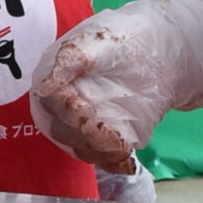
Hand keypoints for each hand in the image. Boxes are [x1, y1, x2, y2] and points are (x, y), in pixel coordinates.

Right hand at [30, 3, 180, 173]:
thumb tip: (44, 87)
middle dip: (87, 138)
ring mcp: (80, 124)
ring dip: (100, 153)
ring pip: (80, 148)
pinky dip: (113, 163)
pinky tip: (126, 161)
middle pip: (62, 131)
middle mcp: (60, 104)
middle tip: (114, 140)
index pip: (51, 102)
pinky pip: (101, 158)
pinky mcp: (101, 138)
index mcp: (53, 76)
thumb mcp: (101, 41)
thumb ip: (73, 59)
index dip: (69, 113)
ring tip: (123, 149)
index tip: (89, 115)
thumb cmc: (127, 39)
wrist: (159, 53)